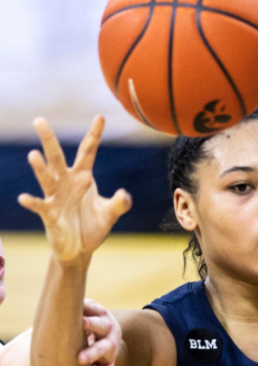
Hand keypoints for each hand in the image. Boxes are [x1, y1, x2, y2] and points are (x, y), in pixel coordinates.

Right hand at [18, 116, 131, 262]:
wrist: (80, 249)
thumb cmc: (93, 226)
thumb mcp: (110, 214)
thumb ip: (120, 204)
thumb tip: (124, 194)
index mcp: (83, 177)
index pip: (88, 152)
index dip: (94, 135)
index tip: (100, 117)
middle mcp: (67, 183)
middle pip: (57, 158)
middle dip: (49, 139)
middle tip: (39, 120)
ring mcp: (56, 197)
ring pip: (47, 178)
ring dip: (40, 168)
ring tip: (34, 154)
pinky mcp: (49, 214)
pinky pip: (40, 206)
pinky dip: (32, 202)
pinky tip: (24, 198)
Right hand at [77, 298, 120, 365]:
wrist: (102, 334)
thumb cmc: (98, 356)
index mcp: (111, 346)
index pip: (104, 351)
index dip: (93, 354)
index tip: (80, 359)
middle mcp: (110, 330)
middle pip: (103, 330)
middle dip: (92, 327)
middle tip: (80, 332)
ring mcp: (103, 316)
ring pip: (97, 314)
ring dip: (89, 315)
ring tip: (78, 318)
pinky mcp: (95, 306)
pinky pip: (89, 304)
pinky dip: (81, 305)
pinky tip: (68, 307)